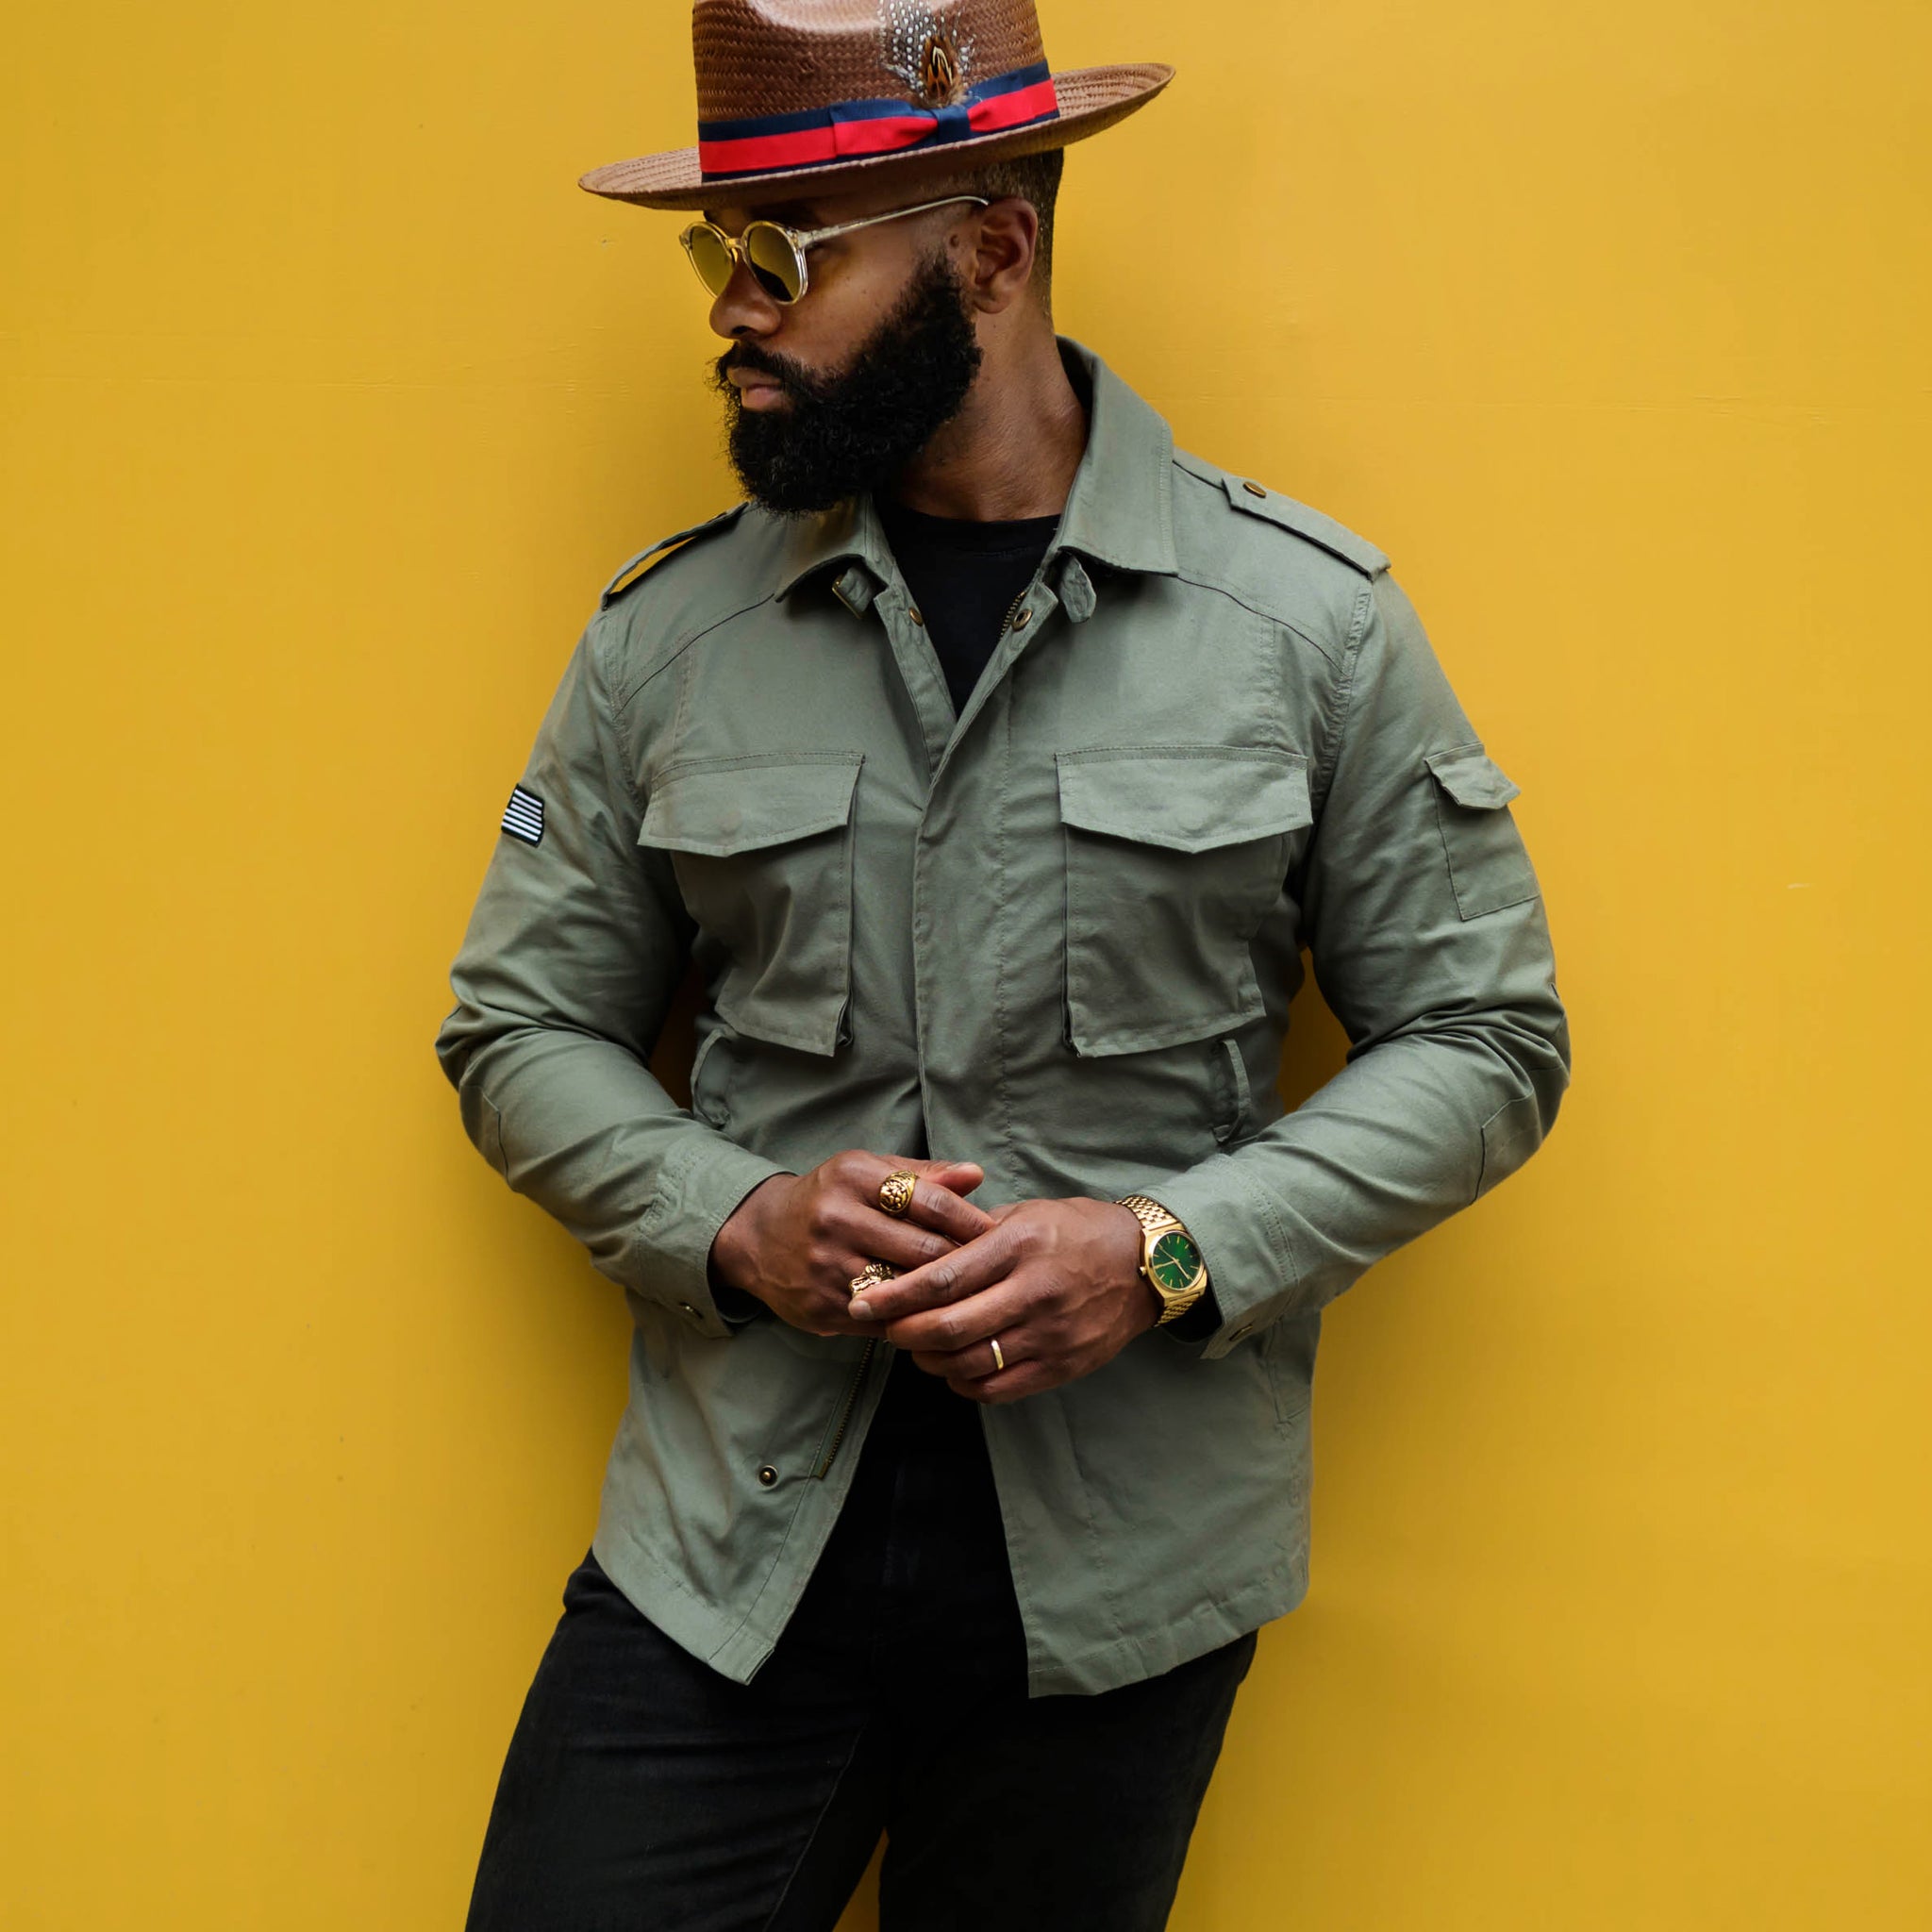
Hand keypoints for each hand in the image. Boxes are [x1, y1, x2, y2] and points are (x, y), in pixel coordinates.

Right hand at [709, 1152, 994, 1337]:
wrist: (759, 1236)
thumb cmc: (829, 1198)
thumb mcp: (868, 1172)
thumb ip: (923, 1175)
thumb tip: (976, 1175)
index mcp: (853, 1178)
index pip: (930, 1200)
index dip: (970, 1220)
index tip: (996, 1233)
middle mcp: (836, 1219)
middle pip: (924, 1249)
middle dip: (963, 1262)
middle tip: (993, 1270)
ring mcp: (827, 1267)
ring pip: (907, 1289)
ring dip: (941, 1296)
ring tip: (970, 1296)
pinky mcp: (822, 1307)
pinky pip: (884, 1319)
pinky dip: (912, 1317)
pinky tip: (931, 1314)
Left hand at [848, 1197, 1157, 1402]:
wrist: (1146, 1266)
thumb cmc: (1078, 1232)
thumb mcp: (1027, 1214)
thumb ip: (974, 1232)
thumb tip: (918, 1244)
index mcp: (1019, 1245)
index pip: (943, 1278)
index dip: (896, 1295)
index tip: (864, 1301)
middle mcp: (1034, 1291)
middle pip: (949, 1327)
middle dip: (903, 1332)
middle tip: (883, 1327)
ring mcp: (1050, 1334)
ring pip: (969, 1363)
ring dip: (930, 1360)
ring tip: (917, 1346)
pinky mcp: (1061, 1366)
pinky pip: (997, 1388)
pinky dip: (964, 1383)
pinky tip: (953, 1367)